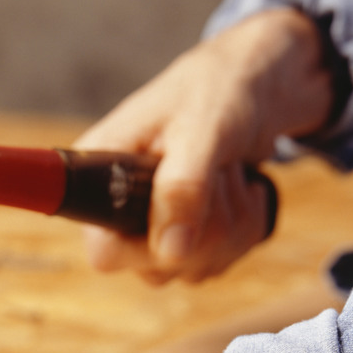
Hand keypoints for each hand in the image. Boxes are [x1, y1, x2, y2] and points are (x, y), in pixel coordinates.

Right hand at [76, 8, 332, 282]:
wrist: (255, 85)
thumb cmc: (218, 90)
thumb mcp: (201, 129)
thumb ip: (182, 187)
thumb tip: (171, 251)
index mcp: (97, 177)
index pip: (103, 250)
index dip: (145, 248)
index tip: (183, 216)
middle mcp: (118, 208)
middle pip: (155, 267)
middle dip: (207, 230)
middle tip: (223, 177)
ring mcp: (152, 226)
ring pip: (191, 268)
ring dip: (232, 228)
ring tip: (234, 175)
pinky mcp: (185, 235)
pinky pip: (214, 263)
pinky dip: (243, 231)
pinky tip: (243, 191)